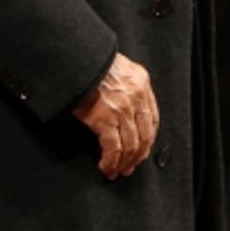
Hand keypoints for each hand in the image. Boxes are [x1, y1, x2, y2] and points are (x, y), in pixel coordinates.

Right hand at [73, 52, 158, 179]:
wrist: (77, 58)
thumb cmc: (92, 64)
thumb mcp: (119, 68)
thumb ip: (127, 86)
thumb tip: (126, 109)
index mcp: (142, 84)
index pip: (152, 119)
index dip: (148, 139)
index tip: (141, 150)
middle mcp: (137, 97)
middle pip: (145, 135)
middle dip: (138, 156)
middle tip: (130, 167)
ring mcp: (123, 109)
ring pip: (131, 145)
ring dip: (124, 163)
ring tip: (116, 171)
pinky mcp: (106, 119)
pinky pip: (113, 148)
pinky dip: (111, 162)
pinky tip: (106, 168)